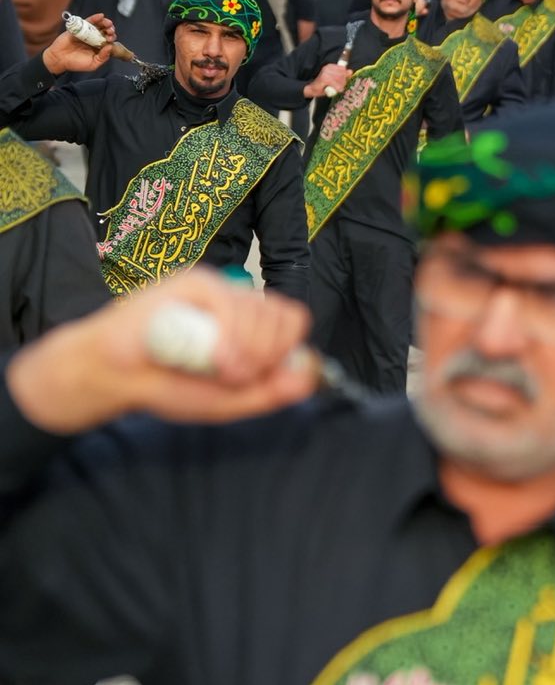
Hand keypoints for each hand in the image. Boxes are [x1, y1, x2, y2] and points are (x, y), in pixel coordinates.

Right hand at [5, 269, 318, 434]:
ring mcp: (216, 290)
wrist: (114, 377)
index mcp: (250, 326)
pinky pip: (231, 303)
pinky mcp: (193, 284)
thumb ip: (270, 392)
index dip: (287, 351)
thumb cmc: (168, 384)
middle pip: (284, 316)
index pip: (292, 322)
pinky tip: (218, 360)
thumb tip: (310, 378)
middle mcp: (238, 304)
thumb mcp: (229, 400)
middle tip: (239, 378)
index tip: (262, 378)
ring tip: (224, 372)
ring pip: (262, 310)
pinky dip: (233, 335)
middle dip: (270, 354)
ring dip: (251, 350)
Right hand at [40, 14, 114, 74]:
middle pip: (105, 31)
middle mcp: (94, 39)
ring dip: (105, 23)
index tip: (111, 39)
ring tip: (108, 23)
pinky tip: (100, 16)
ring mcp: (87, 33)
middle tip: (110, 31)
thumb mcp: (92, 64)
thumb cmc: (75, 63)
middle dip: (110, 30)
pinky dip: (95, 18)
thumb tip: (110, 47)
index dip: (112, 38)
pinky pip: (88, 21)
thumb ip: (103, 57)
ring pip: (98, 25)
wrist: (59, 59)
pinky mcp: (78, 28)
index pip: (109, 40)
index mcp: (99, 47)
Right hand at [305, 63, 352, 98]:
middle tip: (339, 87)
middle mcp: (328, 67)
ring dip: (339, 86)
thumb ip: (343, 75)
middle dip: (343, 82)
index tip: (341, 82)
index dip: (344, 77)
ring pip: (339, 79)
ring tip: (336, 89)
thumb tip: (350, 71)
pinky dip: (336, 88)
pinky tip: (334, 90)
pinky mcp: (324, 78)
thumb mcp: (335, 80)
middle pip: (342, 74)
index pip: (343, 69)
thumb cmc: (324, 85)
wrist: (312, 89)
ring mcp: (325, 72)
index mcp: (330, 66)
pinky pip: (335, 83)